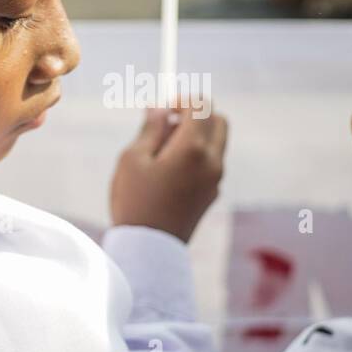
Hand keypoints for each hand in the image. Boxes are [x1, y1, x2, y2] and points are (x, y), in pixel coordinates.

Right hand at [110, 103, 227, 242]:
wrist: (150, 251)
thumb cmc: (135, 202)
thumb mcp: (133, 159)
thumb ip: (151, 128)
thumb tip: (160, 107)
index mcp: (194, 148)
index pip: (201, 106)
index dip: (182, 100)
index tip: (163, 109)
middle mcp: (213, 162)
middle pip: (218, 120)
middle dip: (196, 114)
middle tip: (168, 124)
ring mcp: (216, 180)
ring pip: (217, 142)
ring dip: (198, 134)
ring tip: (164, 150)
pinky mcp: (212, 194)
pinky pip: (212, 162)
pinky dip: (198, 154)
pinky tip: (170, 170)